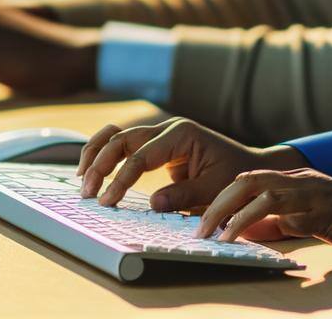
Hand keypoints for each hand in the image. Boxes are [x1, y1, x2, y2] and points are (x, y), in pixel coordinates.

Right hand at [75, 117, 304, 211]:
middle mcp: (168, 128)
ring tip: (82, 178)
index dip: (121, 180)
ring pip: (118, 135)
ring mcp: (161, 133)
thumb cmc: (235, 178)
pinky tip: (93, 170)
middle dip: (100, 164)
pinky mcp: (157, 144)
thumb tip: (152, 203)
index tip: (107, 202)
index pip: (141, 156)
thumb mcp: (214, 191)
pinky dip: (107, 154)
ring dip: (97, 154)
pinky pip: (125, 144)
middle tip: (87, 192)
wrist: (250, 168)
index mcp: (182, 134)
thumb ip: (183, 196)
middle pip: (122, 138)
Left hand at [195, 168, 331, 267]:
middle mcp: (302, 180)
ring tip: (210, 234)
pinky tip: (239, 237)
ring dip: (228, 212)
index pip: (250, 182)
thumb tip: (250, 233)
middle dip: (216, 203)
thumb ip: (283, 225)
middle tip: (197, 228)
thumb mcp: (312, 225)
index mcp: (299, 182)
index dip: (222, 199)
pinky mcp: (322, 207)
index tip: (202, 222)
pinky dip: (254, 222)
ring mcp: (312, 191)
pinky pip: (280, 210)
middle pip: (246, 181)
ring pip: (258, 191)